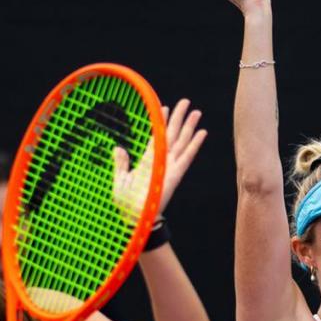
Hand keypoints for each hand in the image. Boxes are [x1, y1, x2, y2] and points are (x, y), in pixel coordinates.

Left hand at [114, 98, 205, 216]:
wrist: (134, 219)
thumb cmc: (126, 204)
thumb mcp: (120, 180)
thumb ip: (121, 163)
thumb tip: (118, 148)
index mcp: (148, 162)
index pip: (157, 138)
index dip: (161, 122)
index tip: (164, 107)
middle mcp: (161, 162)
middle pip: (172, 135)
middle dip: (179, 118)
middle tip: (186, 102)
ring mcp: (170, 168)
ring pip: (181, 142)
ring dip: (189, 127)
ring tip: (196, 112)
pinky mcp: (175, 175)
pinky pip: (187, 157)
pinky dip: (194, 145)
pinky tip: (202, 133)